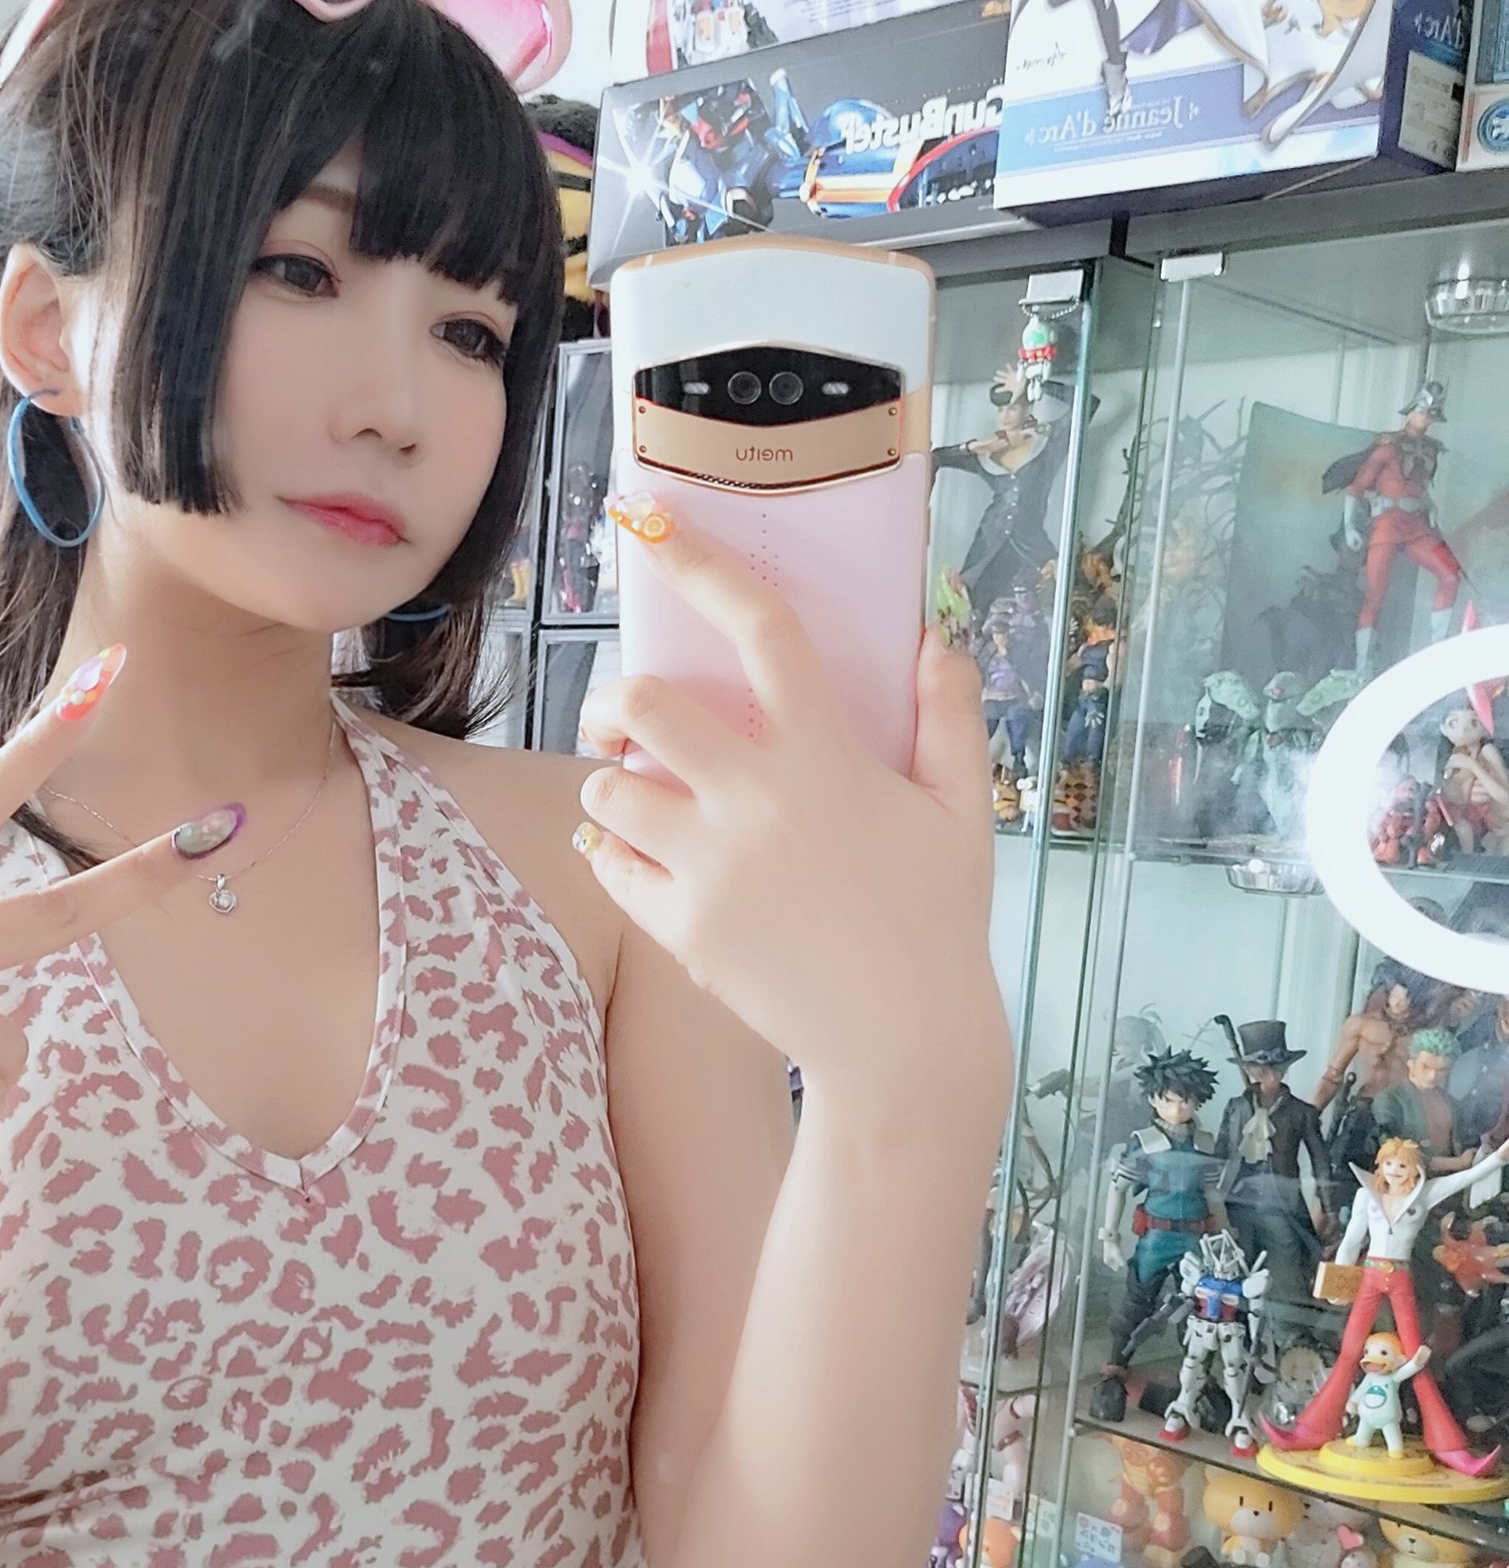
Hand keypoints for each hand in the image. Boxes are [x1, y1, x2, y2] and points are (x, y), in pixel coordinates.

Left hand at [573, 500, 1001, 1091]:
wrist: (903, 1043)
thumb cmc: (938, 922)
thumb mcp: (963, 813)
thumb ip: (949, 720)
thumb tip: (934, 640)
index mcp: (827, 754)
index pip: (760, 629)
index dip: (700, 564)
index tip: (653, 524)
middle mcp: (758, 800)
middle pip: (642, 704)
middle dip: (617, 699)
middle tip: (627, 717)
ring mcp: (712, 866)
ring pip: (604, 791)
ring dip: (610, 785)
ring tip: (639, 798)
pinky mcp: (681, 926)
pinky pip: (609, 867)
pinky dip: (614, 855)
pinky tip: (643, 858)